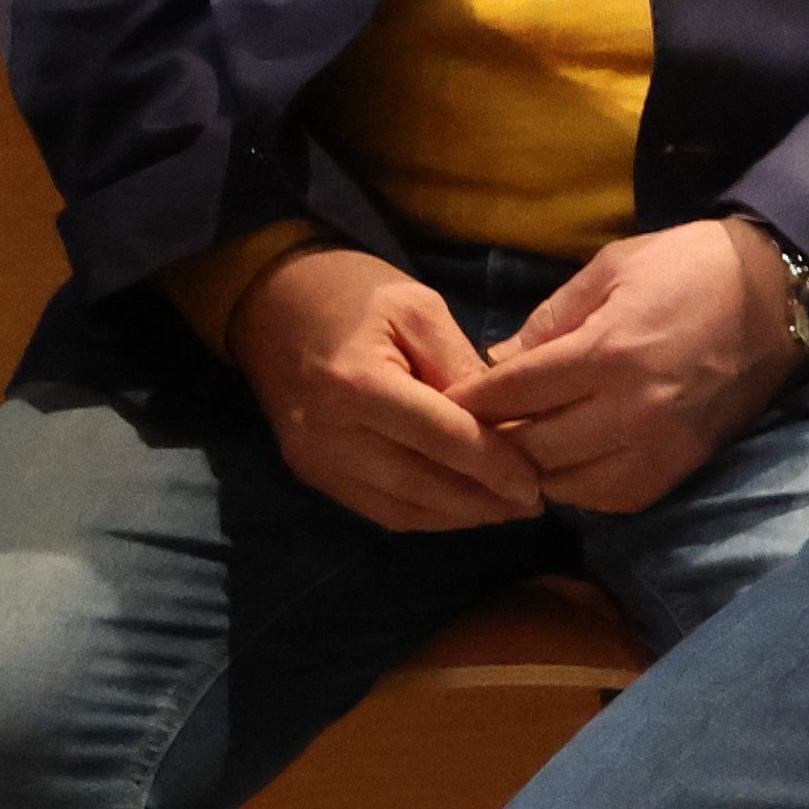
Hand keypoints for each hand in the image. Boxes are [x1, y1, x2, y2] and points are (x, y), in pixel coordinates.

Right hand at [226, 243, 545, 532]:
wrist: (271, 300)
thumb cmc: (351, 291)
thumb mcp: (417, 307)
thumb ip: (461, 366)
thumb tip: (504, 423)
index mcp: (357, 384)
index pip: (442, 439)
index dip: (494, 465)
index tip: (538, 481)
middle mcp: (330, 435)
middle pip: (422, 486)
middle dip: (483, 502)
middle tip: (532, 503)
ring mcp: (315, 461)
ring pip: (400, 510)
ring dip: (457, 517)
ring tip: (505, 510)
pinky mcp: (311, 473)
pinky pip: (376, 509)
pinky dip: (424, 515)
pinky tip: (460, 507)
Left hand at [467, 220, 795, 515]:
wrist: (779, 299)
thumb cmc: (689, 268)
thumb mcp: (613, 268)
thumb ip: (551, 318)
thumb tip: (497, 359)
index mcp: (609, 351)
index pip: (515, 392)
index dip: (470, 400)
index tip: (442, 401)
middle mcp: (631, 409)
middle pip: (531, 448)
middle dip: (491, 441)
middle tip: (466, 431)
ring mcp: (657, 446)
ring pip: (565, 484)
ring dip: (531, 471)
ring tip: (510, 453)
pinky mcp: (678, 468)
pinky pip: (610, 499)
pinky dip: (577, 489)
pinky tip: (564, 467)